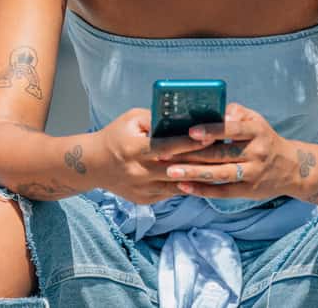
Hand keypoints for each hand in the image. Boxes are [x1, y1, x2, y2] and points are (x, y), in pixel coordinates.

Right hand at [96, 107, 214, 203]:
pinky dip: (187, 185)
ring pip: (178, 185)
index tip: (211, 135)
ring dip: (199, 177)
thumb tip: (183, 119)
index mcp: (134, 149)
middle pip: (177, 169)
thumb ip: (155, 119)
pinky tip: (203, 178)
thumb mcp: (131, 120)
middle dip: (202, 161)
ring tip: (221, 168)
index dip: (190, 142)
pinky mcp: (145, 200)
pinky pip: (172, 193)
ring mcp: (142, 189)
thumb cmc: (116, 136)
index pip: (168, 146)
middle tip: (224, 153)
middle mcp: (139, 172)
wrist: (93, 165)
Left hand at [157, 102, 297, 200]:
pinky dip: (202, 190)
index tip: (190, 131)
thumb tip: (213, 110)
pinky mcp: (248, 191)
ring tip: (170, 172)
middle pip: (220, 154)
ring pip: (219, 174)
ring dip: (193, 173)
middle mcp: (256, 153)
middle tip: (165, 153)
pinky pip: (222, 192)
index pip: (232, 129)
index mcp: (256, 131)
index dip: (211, 130)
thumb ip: (235, 112)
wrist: (292, 168)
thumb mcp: (256, 120)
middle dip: (191, 154)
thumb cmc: (264, 138)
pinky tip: (184, 187)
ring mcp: (252, 174)